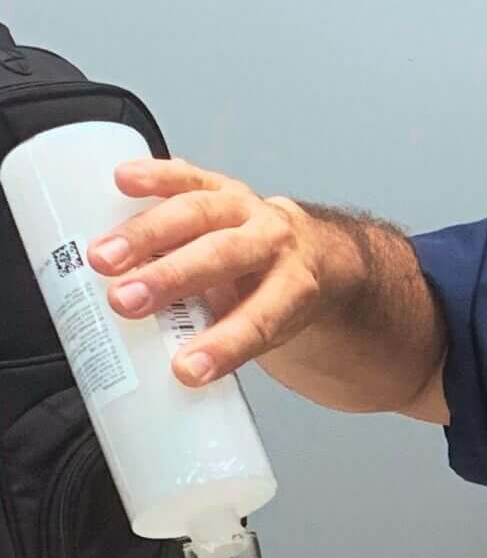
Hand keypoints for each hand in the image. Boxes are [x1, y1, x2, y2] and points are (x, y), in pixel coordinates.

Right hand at [83, 156, 334, 387]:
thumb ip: (225, 345)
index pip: (260, 320)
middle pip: (222, 257)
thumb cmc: (281, 299)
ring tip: (103, 258)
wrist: (313, 254)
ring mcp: (248, 209)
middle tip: (123, 303)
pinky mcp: (221, 186)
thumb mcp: (270, 332)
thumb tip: (170, 380)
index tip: (186, 370)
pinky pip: (189, 176)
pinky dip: (156, 176)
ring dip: (146, 234)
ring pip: (198, 213)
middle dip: (170, 279)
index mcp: (296, 288)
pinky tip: (123, 180)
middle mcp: (275, 243)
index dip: (223, 346)